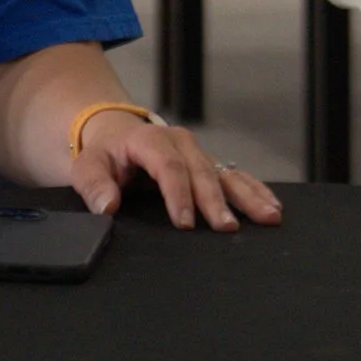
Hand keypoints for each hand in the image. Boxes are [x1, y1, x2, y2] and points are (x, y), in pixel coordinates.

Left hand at [69, 109, 281, 233]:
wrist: (113, 132)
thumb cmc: (102, 153)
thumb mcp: (87, 165)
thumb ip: (94, 185)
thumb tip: (108, 206)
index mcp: (150, 140)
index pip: (168, 167)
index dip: (178, 194)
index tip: (185, 223)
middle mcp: (180, 143)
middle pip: (202, 172)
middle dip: (215, 201)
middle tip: (227, 228)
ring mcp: (198, 153)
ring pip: (226, 174)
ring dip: (248, 196)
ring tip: (268, 216)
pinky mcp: (208, 165)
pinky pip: (236, 177)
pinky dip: (255, 191)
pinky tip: (272, 207)